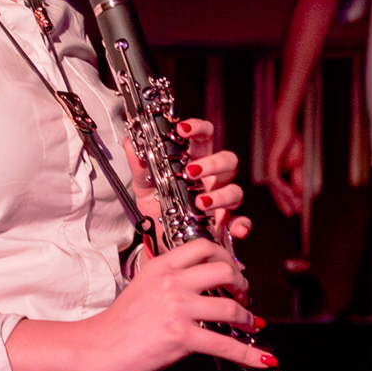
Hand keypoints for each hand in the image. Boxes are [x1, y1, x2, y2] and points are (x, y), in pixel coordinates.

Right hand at [9, 237, 261, 370]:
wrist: (94, 350)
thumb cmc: (116, 327)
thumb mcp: (142, 290)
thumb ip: (170, 284)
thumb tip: (201, 294)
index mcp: (161, 266)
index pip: (205, 247)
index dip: (227, 258)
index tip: (233, 272)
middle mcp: (171, 282)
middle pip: (224, 270)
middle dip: (242, 285)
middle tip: (244, 297)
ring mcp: (177, 308)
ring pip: (230, 307)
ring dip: (248, 318)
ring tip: (250, 326)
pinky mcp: (180, 336)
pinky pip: (225, 344)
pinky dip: (248, 353)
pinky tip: (259, 358)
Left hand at [128, 120, 250, 245]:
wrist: (159, 242)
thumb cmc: (158, 209)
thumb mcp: (144, 188)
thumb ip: (139, 166)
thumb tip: (129, 142)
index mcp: (194, 162)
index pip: (204, 137)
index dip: (198, 128)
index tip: (182, 129)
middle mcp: (212, 179)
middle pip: (227, 160)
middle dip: (213, 163)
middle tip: (191, 172)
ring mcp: (221, 201)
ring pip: (235, 190)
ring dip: (220, 195)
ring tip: (200, 203)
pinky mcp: (225, 224)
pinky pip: (242, 222)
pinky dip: (242, 224)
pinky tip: (234, 228)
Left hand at [264, 123, 304, 217]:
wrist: (286, 128)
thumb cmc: (291, 144)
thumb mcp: (298, 165)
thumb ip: (299, 178)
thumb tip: (301, 193)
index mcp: (278, 174)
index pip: (282, 192)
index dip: (288, 202)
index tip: (295, 212)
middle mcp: (272, 173)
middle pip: (278, 192)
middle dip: (286, 203)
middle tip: (294, 213)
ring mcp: (270, 169)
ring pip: (277, 188)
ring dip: (287, 198)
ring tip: (295, 206)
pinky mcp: (271, 164)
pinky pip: (276, 179)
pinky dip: (283, 187)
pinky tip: (290, 193)